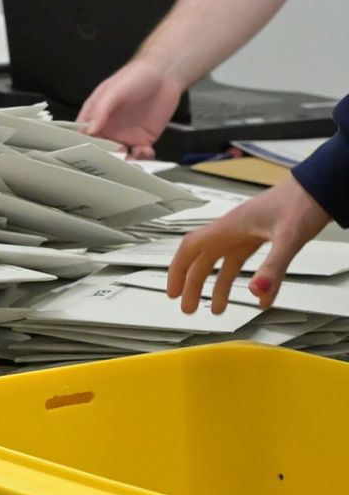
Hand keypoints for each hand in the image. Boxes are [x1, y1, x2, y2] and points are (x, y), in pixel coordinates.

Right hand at [78, 59, 183, 159]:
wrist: (165, 74)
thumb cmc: (135, 76)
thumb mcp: (114, 90)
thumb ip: (101, 110)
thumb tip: (89, 130)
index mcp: (94, 117)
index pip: (81, 136)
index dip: (80, 147)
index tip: (84, 156)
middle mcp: (107, 129)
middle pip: (99, 152)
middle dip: (103, 160)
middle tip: (109, 163)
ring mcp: (124, 136)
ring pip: (118, 158)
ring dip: (122, 163)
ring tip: (128, 161)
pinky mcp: (143, 140)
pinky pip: (139, 156)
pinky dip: (141, 159)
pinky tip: (144, 151)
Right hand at [167, 177, 329, 313]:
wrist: (322, 185)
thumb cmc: (303, 201)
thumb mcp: (289, 237)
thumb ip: (273, 267)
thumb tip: (257, 293)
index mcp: (230, 227)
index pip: (191, 248)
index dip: (178, 271)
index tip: (173, 292)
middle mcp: (233, 230)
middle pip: (203, 259)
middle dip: (194, 285)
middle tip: (190, 308)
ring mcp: (247, 234)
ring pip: (223, 263)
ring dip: (217, 286)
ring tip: (217, 309)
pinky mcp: (261, 237)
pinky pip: (247, 262)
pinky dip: (250, 281)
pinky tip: (260, 298)